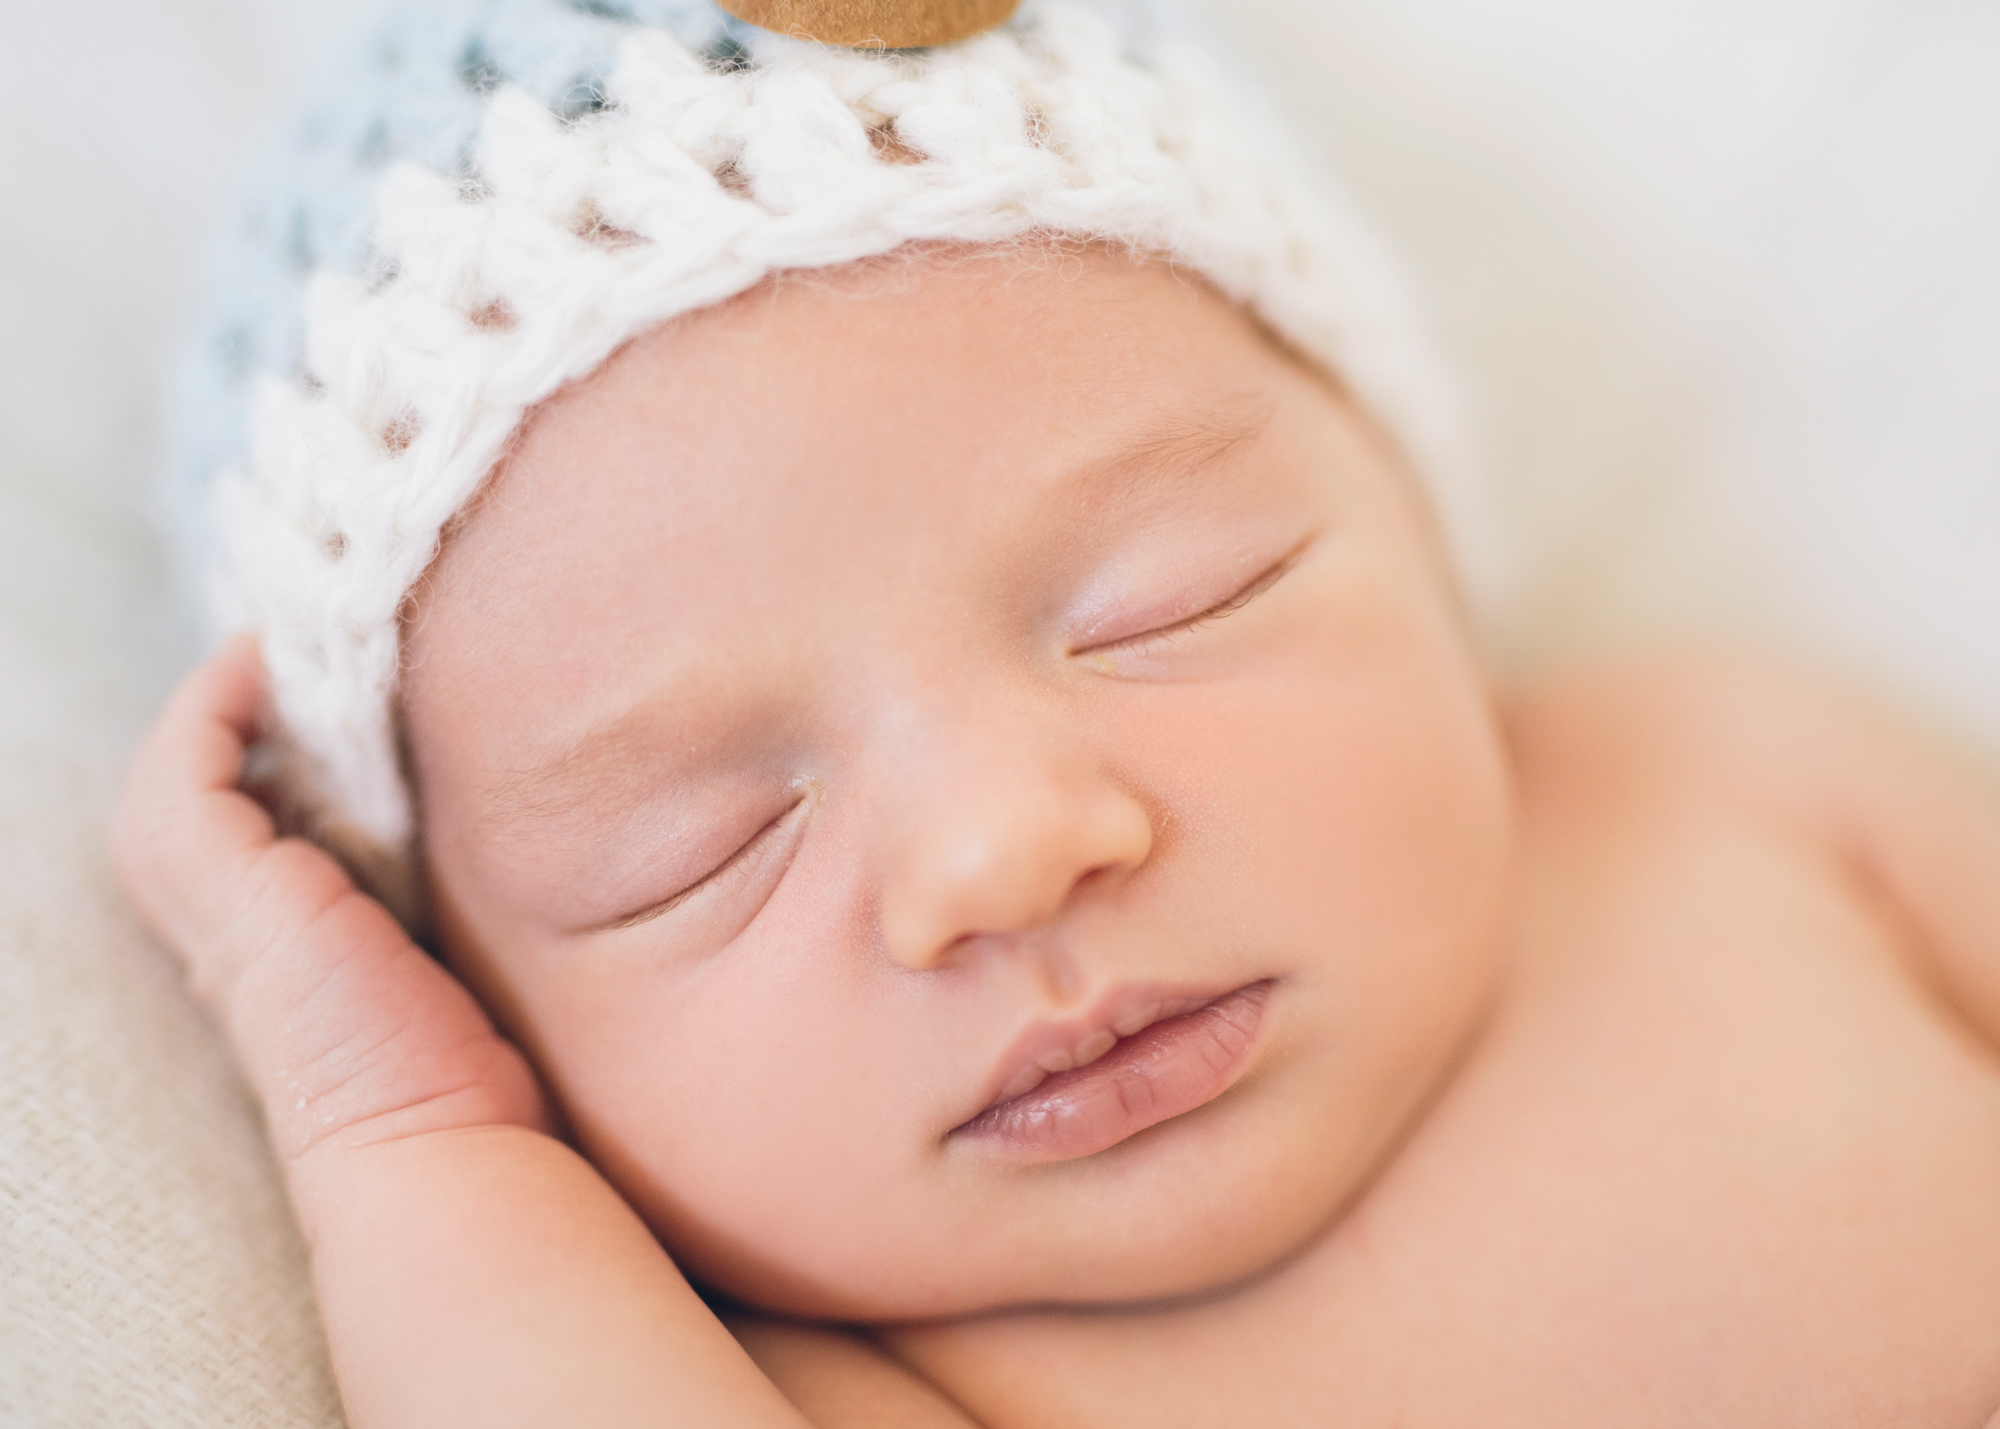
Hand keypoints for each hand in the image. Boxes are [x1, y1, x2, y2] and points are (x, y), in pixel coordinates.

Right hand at [113, 636, 548, 1215]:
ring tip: (283, 641)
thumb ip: (440, 901)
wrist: (434, 1136)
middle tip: (299, 650)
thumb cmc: (461, 1070)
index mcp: (274, 952)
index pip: (248, 835)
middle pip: (193, 800)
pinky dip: (215, 704)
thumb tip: (505, 835)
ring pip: (175, 779)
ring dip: (224, 702)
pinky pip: (190, 769)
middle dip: (236, 720)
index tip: (341, 699)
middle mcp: (229, 931)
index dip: (278, 758)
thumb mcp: (446, 963)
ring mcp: (219, 909)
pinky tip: (262, 657)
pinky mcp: (230, 890)